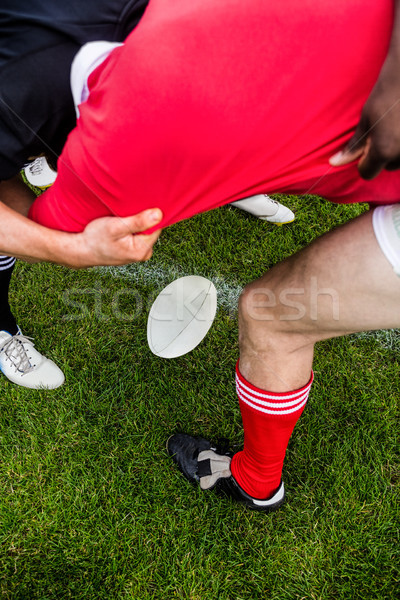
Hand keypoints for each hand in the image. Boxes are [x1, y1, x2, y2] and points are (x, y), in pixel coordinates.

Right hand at [74, 208, 162, 267]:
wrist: (82, 250)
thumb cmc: (95, 239)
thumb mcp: (115, 227)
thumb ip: (138, 222)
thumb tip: (158, 215)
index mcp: (142, 250)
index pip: (157, 226)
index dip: (148, 214)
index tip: (136, 208)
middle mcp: (143, 254)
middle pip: (152, 229)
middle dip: (142, 219)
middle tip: (126, 214)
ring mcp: (139, 253)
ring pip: (144, 231)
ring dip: (136, 223)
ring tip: (122, 220)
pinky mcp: (133, 250)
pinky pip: (138, 235)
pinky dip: (132, 228)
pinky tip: (122, 226)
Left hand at [330, 58, 399, 179]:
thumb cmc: (386, 93)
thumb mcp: (366, 119)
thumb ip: (354, 145)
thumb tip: (335, 162)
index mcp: (384, 151)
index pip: (367, 173)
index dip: (362, 161)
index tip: (365, 146)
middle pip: (387, 167)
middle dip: (382, 154)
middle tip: (383, 130)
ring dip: (396, 149)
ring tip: (395, 126)